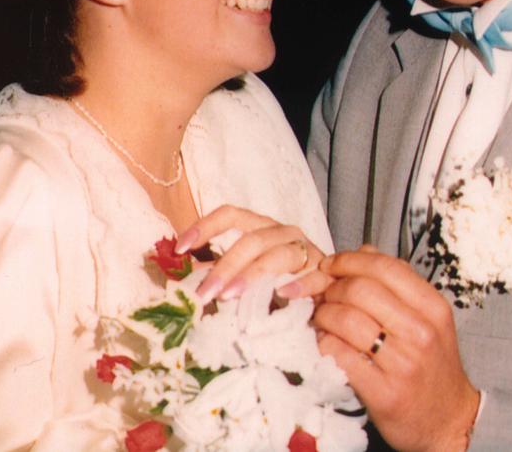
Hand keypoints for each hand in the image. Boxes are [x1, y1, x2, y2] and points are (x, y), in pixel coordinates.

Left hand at [175, 204, 329, 302]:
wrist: (331, 292)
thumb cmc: (282, 282)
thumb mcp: (248, 276)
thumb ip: (221, 274)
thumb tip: (183, 280)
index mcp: (262, 227)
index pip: (231, 215)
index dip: (205, 226)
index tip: (180, 248)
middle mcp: (283, 233)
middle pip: (252, 239)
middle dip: (225, 266)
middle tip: (203, 294)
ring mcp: (306, 251)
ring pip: (278, 255)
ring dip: (251, 275)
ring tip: (229, 297)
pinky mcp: (325, 273)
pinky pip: (312, 276)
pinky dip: (297, 285)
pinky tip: (282, 295)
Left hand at [314, 246, 479, 451]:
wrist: (450, 419)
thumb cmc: (433, 363)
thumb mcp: (427, 316)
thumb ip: (396, 280)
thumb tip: (360, 251)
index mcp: (432, 306)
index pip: (382, 265)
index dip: (348, 260)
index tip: (330, 265)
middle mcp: (421, 332)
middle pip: (359, 289)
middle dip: (330, 287)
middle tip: (322, 294)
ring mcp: (403, 363)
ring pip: (345, 319)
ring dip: (322, 314)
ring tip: (320, 318)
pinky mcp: (384, 392)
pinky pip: (339, 354)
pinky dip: (323, 343)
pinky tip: (325, 342)